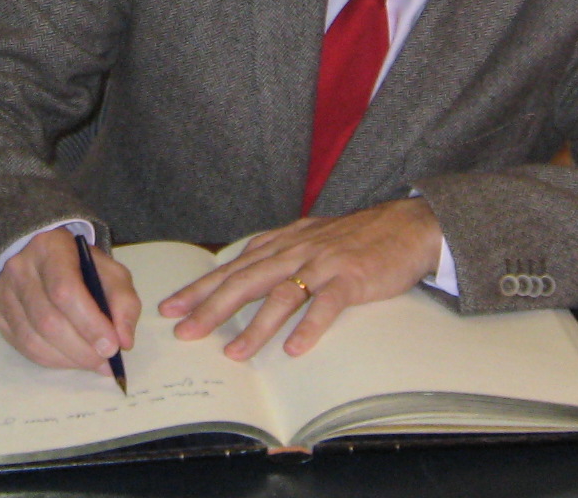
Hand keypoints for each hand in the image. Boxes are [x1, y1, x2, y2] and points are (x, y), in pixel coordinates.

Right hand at [0, 227, 139, 374]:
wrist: (44, 256)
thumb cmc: (81, 265)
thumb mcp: (110, 272)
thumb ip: (124, 302)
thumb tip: (123, 341)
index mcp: (51, 247)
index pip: (65, 290)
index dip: (89, 323)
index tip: (112, 347)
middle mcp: (20, 267)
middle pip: (48, 320)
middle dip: (81, 349)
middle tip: (105, 362)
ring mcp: (4, 291)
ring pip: (33, 339)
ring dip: (67, 360)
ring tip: (91, 364)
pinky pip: (23, 347)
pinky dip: (51, 360)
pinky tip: (70, 358)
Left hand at [159, 198, 441, 359]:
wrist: (406, 224)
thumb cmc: (356, 237)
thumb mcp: (309, 238)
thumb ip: (277, 254)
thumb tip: (241, 272)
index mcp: (283, 243)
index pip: (233, 267)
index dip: (201, 287)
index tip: (171, 308)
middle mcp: (296, 250)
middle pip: (246, 281)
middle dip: (211, 307)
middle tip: (185, 332)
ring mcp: (323, 264)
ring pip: (281, 296)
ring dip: (255, 327)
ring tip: (233, 354)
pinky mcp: (351, 278)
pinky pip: (326, 305)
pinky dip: (309, 327)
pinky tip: (295, 350)